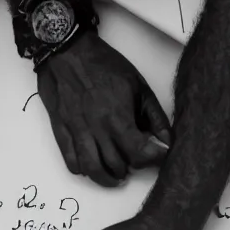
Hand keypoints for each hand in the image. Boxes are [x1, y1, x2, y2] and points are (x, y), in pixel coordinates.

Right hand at [38, 32, 169, 186]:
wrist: (67, 50)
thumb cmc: (104, 65)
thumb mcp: (138, 86)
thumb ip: (155, 116)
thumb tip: (167, 140)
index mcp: (118, 117)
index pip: (139, 153)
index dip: (153, 159)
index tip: (158, 155)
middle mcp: (97, 128)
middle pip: (117, 165)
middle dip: (131, 167)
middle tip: (135, 159)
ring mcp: (78, 132)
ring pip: (93, 170)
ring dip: (107, 178)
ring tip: (116, 176)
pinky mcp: (62, 131)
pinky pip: (72, 162)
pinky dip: (83, 170)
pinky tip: (92, 165)